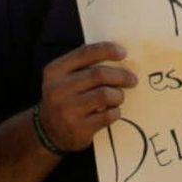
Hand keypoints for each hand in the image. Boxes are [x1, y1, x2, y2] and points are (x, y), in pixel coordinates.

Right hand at [34, 42, 139, 159]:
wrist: (49, 131)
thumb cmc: (64, 98)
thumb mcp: (63, 78)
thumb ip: (82, 65)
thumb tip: (115, 53)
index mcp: (55, 71)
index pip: (84, 53)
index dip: (106, 50)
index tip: (123, 52)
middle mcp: (58, 89)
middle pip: (99, 75)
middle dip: (120, 76)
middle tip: (132, 80)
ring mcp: (68, 110)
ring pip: (105, 95)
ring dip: (118, 95)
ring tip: (119, 97)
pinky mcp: (79, 128)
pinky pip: (107, 115)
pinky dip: (115, 112)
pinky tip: (113, 112)